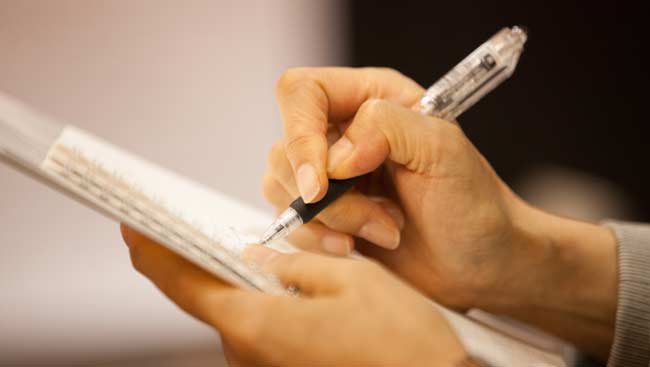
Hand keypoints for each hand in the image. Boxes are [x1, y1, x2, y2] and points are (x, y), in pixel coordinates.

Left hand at [121, 225, 468, 366]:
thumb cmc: (400, 343)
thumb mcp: (348, 278)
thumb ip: (294, 263)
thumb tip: (259, 256)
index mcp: (256, 324)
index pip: (182, 283)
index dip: (154, 252)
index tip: (133, 228)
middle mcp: (250, 355)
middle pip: (208, 298)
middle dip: (205, 261)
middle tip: (206, 228)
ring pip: (237, 313)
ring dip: (241, 282)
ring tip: (259, 254)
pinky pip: (259, 331)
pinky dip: (261, 304)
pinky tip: (286, 289)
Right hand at [264, 67, 521, 307]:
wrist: (480, 262)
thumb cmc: (474, 204)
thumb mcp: (444, 151)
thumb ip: (388, 128)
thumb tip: (334, 157)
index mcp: (370, 98)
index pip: (301, 93)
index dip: (300, 136)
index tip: (321, 185)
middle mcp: (341, 132)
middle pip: (284, 149)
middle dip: (331, 198)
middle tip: (382, 218)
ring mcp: (329, 176)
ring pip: (281, 189)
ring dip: (331, 222)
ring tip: (384, 230)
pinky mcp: (323, 215)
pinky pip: (292, 223)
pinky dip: (321, 241)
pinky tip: (359, 249)